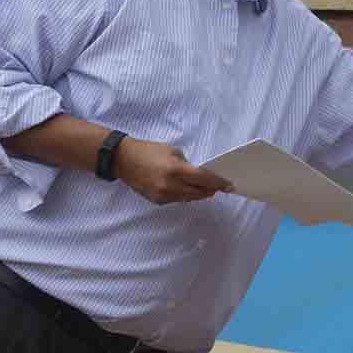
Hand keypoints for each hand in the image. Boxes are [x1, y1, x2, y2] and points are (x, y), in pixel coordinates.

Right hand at [113, 139, 231, 205]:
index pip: (204, 180)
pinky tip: (187, 189)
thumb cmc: (149, 151)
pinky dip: (185, 194)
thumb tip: (199, 176)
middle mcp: (170, 186)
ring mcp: (163, 196)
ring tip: (205, 188)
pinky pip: (177, 199)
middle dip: (211, 190)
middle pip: (199, 192)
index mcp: (176, 170)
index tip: (229, 185)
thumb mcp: (173, 152)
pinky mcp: (157, 201)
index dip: (218, 183)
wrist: (123, 161)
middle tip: (220, 187)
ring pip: (189, 198)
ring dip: (198, 193)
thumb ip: (187, 165)